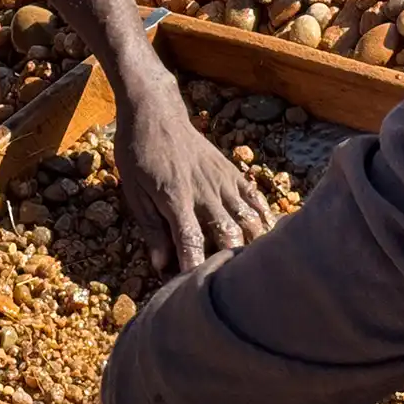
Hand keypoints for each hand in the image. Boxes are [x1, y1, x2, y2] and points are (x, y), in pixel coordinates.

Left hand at [116, 79, 273, 272]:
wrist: (155, 112)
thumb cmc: (138, 152)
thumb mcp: (133, 191)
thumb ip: (150, 228)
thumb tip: (161, 264)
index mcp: (175, 197)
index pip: (191, 240)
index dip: (197, 267)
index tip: (198, 290)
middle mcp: (204, 190)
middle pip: (228, 233)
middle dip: (232, 262)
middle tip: (231, 285)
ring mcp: (221, 180)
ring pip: (248, 218)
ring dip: (254, 244)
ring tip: (257, 267)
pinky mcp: (230, 171)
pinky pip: (254, 196)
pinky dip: (264, 216)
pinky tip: (269, 235)